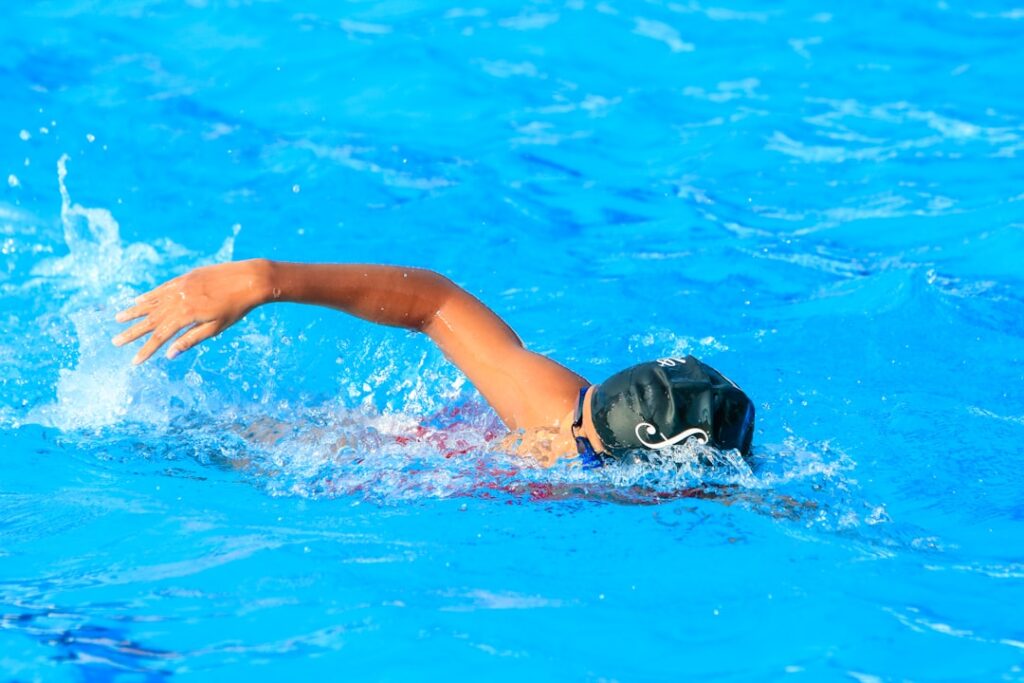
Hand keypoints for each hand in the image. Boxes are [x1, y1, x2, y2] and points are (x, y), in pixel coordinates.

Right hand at [113, 259, 272, 364]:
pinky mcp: (185, 278)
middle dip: (133, 332)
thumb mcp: (215, 328)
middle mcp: (179, 300)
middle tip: (116, 342)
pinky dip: (149, 296)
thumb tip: (169, 355)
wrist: (249, 279)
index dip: (146, 350)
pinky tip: (139, 301)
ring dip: (134, 311)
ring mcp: (180, 287)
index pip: (161, 337)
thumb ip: (191, 339)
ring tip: (118, 319)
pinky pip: (161, 289)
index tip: (134, 361)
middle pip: (151, 319)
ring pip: (152, 302)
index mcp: (186, 315)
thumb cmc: (236, 307)